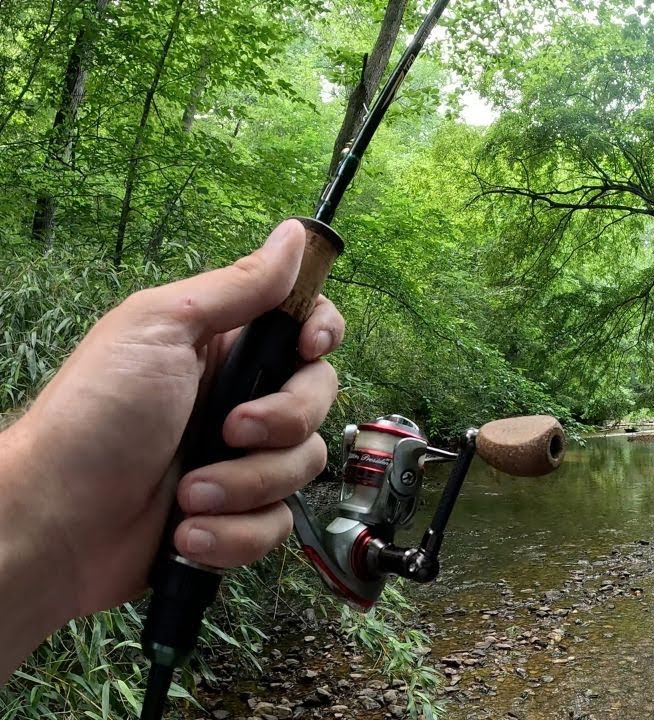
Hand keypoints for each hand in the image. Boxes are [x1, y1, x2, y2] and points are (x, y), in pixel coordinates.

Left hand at [2, 219, 344, 621]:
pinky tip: (190, 534)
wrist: (52, 524)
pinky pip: (277, 525)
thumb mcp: (161, 328)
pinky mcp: (235, 518)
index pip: (305, 326)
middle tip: (227, 430)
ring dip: (246, 485)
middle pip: (317, 398)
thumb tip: (294, 234)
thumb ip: (240, 286)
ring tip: (189, 496)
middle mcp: (237, 399)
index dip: (320, 334)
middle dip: (281, 421)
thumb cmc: (94, 416)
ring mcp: (238, 461)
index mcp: (222, 347)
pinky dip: (236, 534)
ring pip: (302, 466)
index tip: (307, 348)